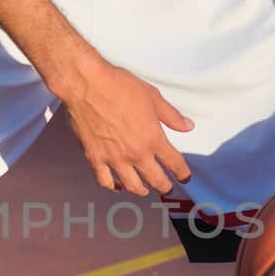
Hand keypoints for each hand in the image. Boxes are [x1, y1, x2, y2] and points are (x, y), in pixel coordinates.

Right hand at [61, 62, 192, 195]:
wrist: (86, 84)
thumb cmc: (119, 86)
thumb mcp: (152, 96)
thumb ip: (171, 115)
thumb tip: (188, 126)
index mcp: (153, 138)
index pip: (174, 163)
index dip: (182, 173)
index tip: (184, 177)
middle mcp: (135, 153)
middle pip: (156, 180)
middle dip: (165, 186)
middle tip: (167, 188)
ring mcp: (114, 159)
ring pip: (132, 186)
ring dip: (141, 190)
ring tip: (144, 189)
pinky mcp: (95, 158)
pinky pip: (105, 181)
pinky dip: (113, 186)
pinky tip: (117, 185)